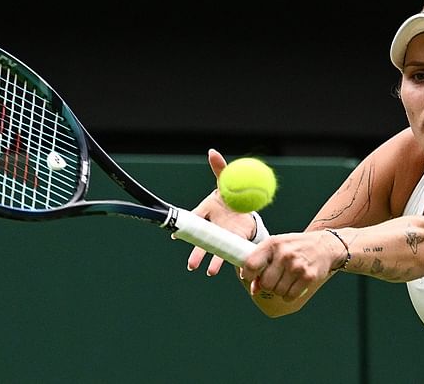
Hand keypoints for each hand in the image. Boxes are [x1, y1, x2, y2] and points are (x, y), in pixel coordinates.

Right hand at [185, 148, 256, 275]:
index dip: (186, 228)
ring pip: (214, 250)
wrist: (246, 205)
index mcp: (207, 210)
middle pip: (202, 241)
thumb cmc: (230, 193)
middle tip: (192, 265)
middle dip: (197, 252)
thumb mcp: (227, 181)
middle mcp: (211, 226)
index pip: (196, 219)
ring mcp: (221, 236)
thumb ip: (220, 169)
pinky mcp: (232, 241)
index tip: (177, 237)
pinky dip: (227, 261)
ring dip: (211, 261)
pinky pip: (229, 252)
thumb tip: (212, 152)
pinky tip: (230, 270)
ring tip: (208, 272)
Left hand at [240, 231, 336, 301]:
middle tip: (273, 279)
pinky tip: (293, 285)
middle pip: (265, 283)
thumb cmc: (295, 246)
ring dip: (279, 290)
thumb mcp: (277, 247)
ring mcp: (297, 266)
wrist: (323, 245)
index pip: (251, 264)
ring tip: (285, 280)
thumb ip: (262, 263)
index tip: (250, 277)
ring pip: (278, 291)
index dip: (248, 275)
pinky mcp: (308, 276)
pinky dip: (289, 295)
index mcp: (272, 243)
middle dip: (267, 285)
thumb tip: (253, 289)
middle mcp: (284, 254)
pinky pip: (290, 296)